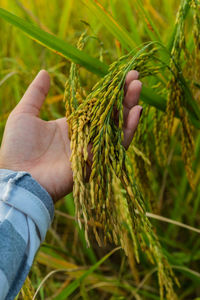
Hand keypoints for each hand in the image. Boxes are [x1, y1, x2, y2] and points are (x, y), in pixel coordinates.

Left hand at [0, 70, 141, 201]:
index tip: (119, 75)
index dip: (107, 91)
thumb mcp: (24, 113)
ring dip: (128, 108)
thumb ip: (37, 94)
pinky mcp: (95, 161)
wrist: (16, 175)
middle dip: (123, 96)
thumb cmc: (17, 146)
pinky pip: (116, 145)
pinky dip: (127, 130)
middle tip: (135, 77)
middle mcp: (84, 136)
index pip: (95, 106)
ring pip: (116, 127)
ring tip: (138, 87)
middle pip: (109, 114)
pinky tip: (136, 111)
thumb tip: (45, 72)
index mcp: (71, 125)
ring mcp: (91, 148)